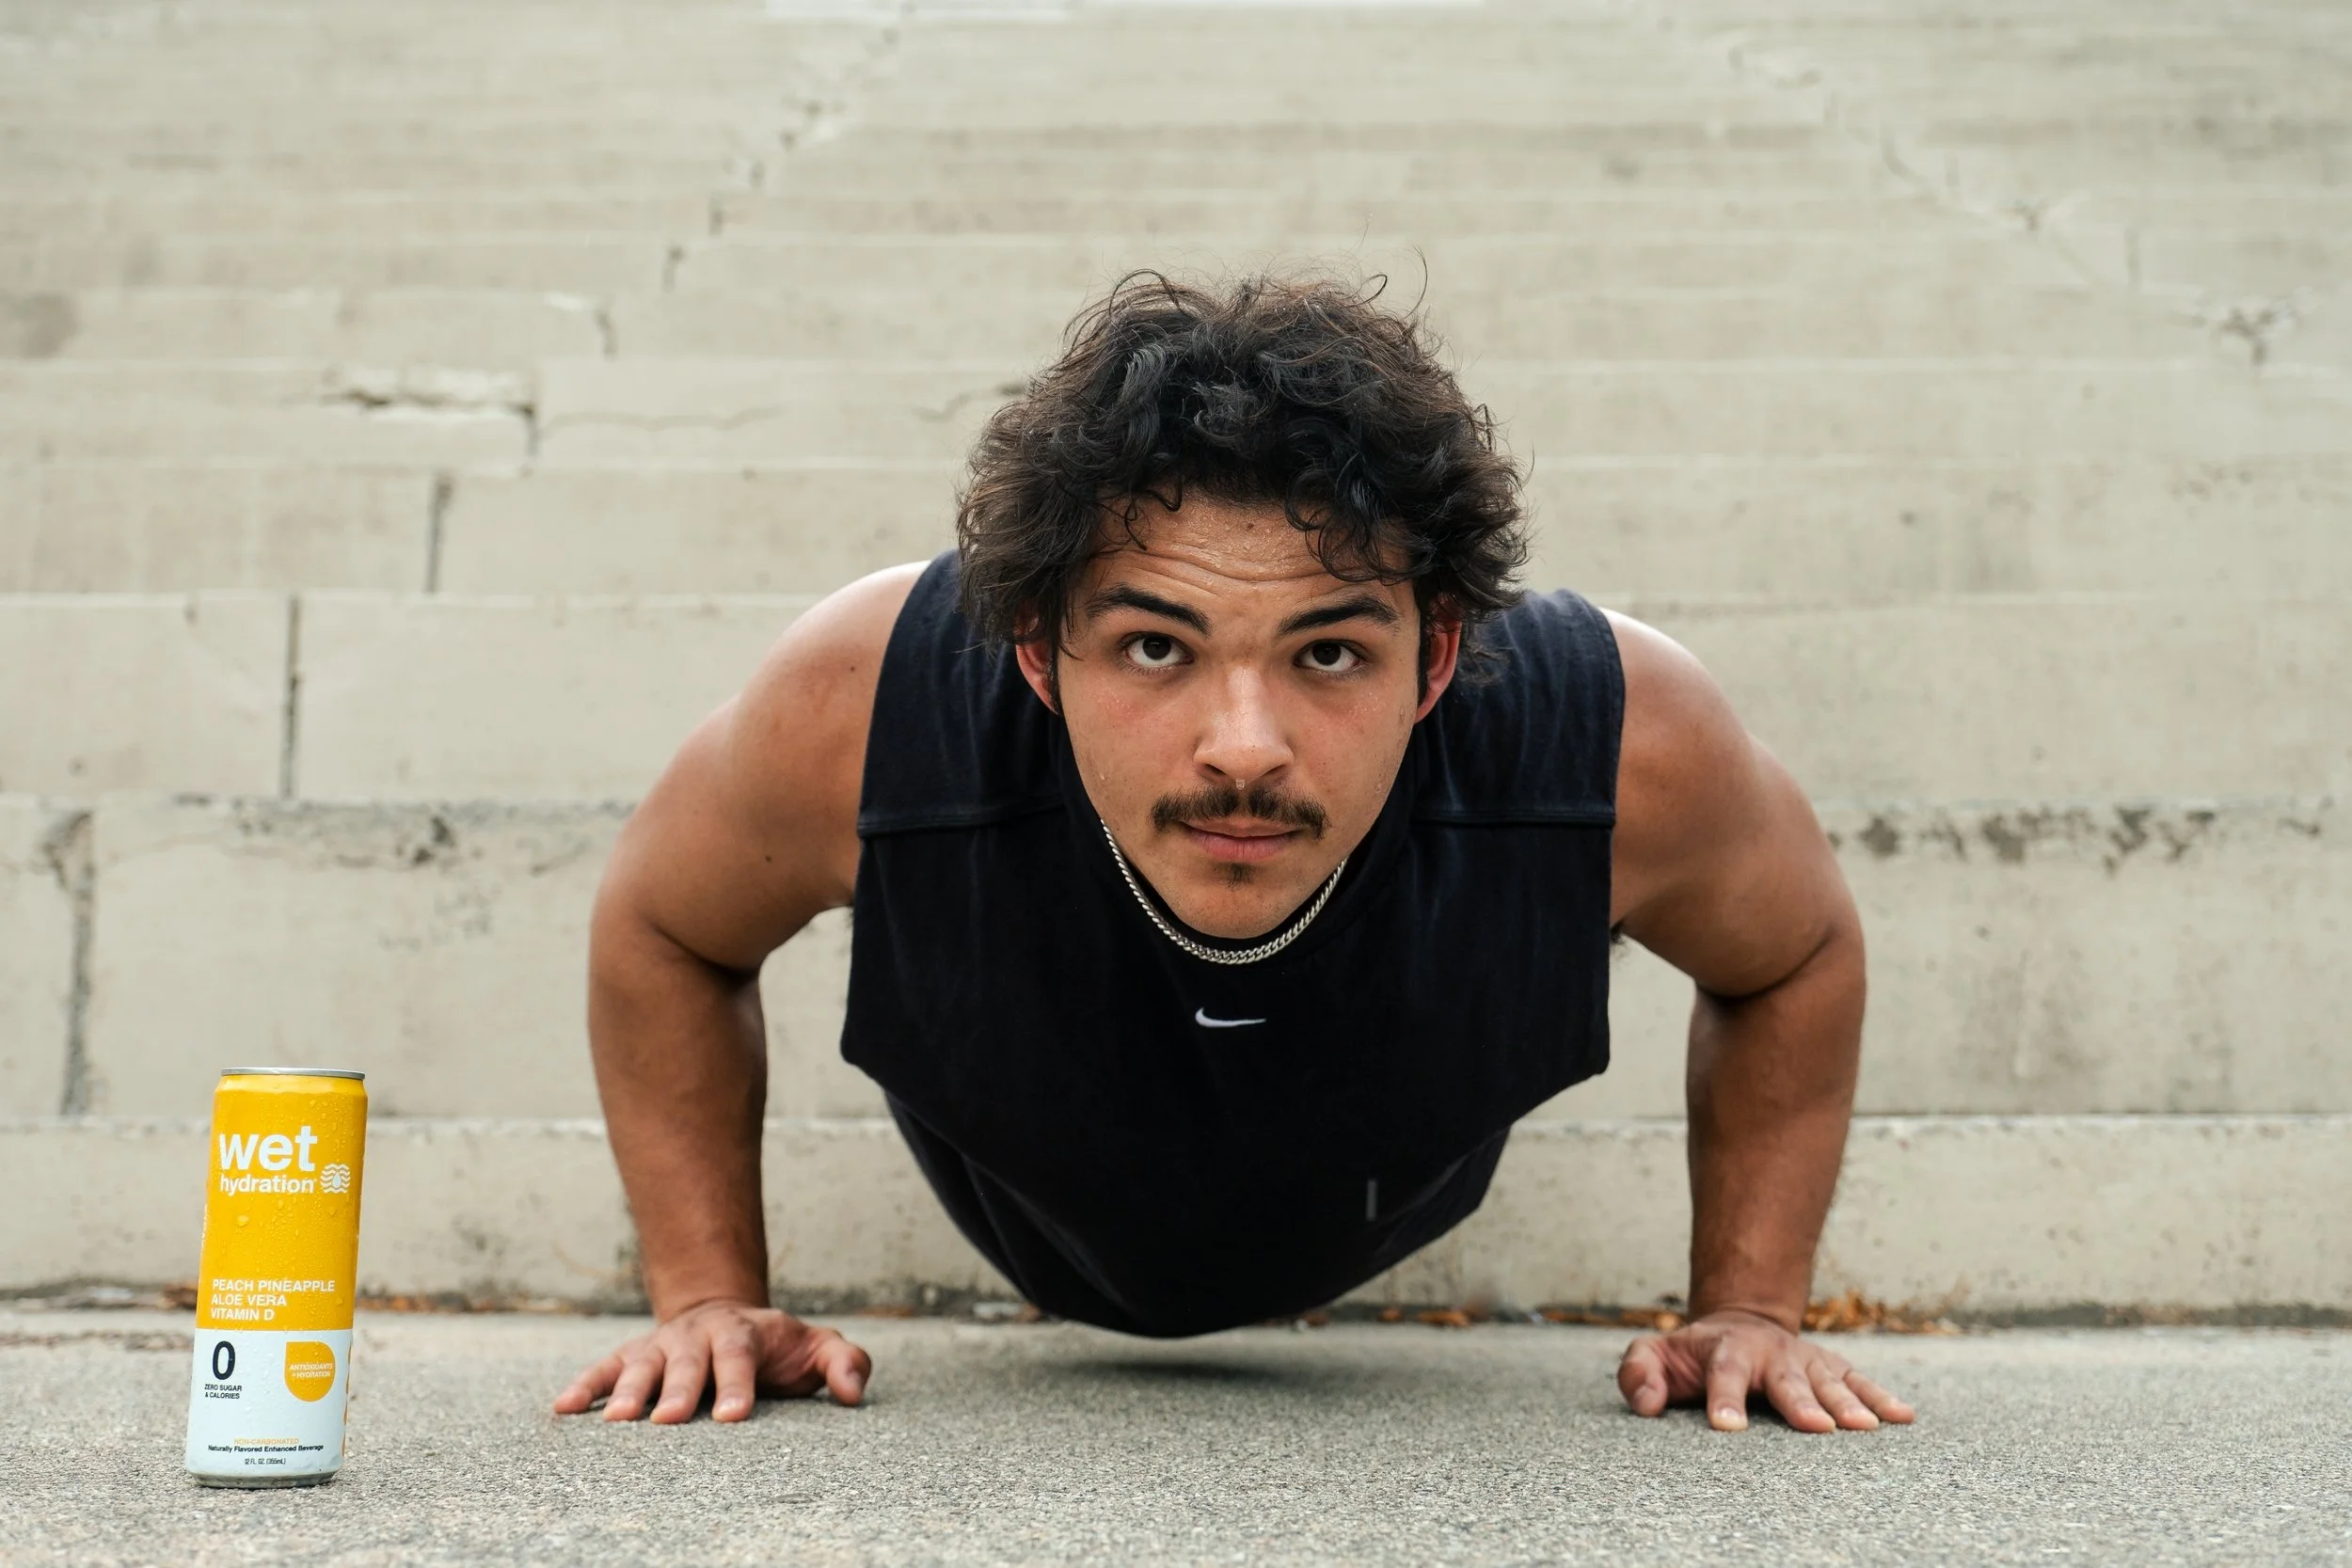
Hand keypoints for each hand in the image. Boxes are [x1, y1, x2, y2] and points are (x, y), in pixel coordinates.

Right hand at [553, 1299, 871, 1423]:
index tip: (733, 1416)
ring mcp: (661, 1345)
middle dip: (677, 1390)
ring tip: (614, 1420)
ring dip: (627, 1391)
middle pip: (687, 1363)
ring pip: (641, 1366)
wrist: (726, 1316)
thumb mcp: (818, 1347)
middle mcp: (697, 1337)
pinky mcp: (631, 1355)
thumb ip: (844, 1364)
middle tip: (668, 1421)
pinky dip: (583, 1386)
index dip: (737, 1386)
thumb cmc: (778, 1347)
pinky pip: (603, 1369)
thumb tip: (853, 1394)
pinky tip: (563, 1408)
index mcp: (744, 1334)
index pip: (741, 1358)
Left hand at [1616, 1309, 1913, 1432]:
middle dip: (1800, 1403)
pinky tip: (1903, 1416)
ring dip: (1848, 1403)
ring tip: (1864, 1427)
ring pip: (1828, 1381)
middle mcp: (1771, 1354)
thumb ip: (1640, 1372)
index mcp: (1726, 1351)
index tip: (1726, 1427)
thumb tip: (1647, 1403)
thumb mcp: (1654, 1353)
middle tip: (1816, 1428)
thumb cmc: (1692, 1354)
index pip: (1722, 1374)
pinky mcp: (1832, 1368)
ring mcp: (1806, 1361)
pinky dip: (1882, 1398)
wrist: (1739, 1324)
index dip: (1724, 1399)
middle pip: (1785, 1380)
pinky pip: (1860, 1382)